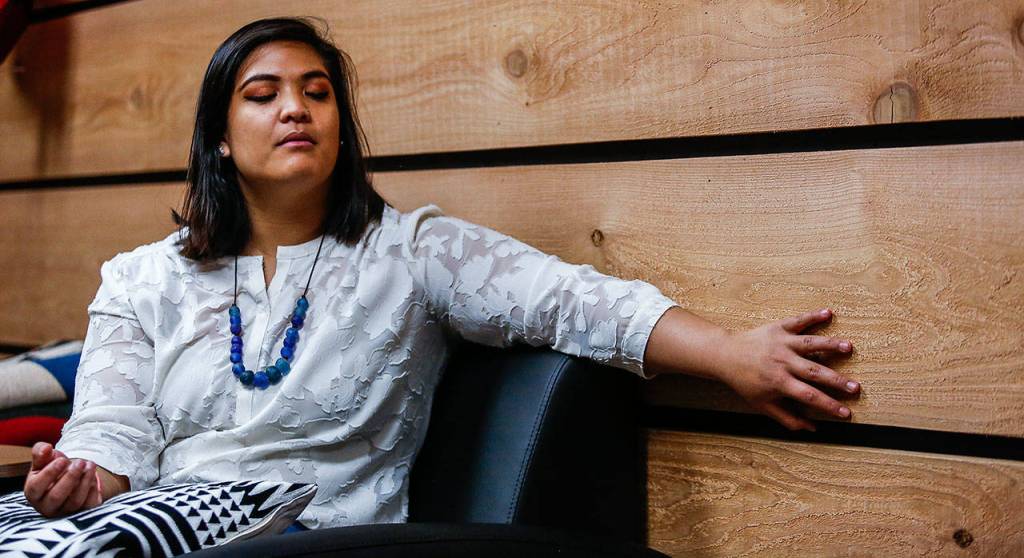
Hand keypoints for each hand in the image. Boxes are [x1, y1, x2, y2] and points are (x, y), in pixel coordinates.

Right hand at [23, 442, 102, 517]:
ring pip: (74, 502)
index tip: (62, 459)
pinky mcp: (81, 513)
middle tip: (80, 462)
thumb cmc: (54, 469)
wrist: (71, 478)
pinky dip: (93, 490)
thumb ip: (41, 452)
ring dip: (84, 481)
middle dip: (70, 477)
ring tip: (90, 465)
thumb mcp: (44, 460)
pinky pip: (88, 506)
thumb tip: (46, 448)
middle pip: (56, 497)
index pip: (36, 487)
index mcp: (33, 493)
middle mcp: (46, 506)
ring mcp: (64, 512)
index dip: (49, 473)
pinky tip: (93, 476)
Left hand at [717, 308, 858, 430]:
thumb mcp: (762, 404)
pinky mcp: (779, 328)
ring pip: (810, 344)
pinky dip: (813, 316)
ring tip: (849, 347)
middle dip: (836, 381)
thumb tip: (812, 429)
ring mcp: (782, 343)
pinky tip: (828, 313)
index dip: (828, 406)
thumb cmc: (745, 382)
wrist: (726, 355)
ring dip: (830, 345)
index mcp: (779, 382)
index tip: (846, 413)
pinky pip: (798, 321)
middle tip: (856, 387)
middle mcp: (783, 362)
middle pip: (814, 372)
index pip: (809, 397)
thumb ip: (787, 418)